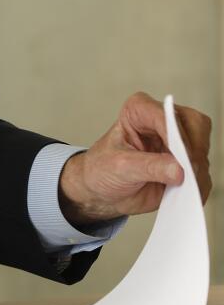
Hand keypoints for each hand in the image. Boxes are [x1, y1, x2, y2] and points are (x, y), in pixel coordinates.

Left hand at [58, 92, 211, 225]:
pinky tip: (182, 193)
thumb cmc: (102, 170)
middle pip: (195, 126)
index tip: (180, 157)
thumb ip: (149, 167)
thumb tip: (179, 170)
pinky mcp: (185, 162)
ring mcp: (177, 142)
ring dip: (195, 171)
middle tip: (185, 174)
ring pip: (202, 149)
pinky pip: (203, 171)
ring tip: (178, 187)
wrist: (102, 191)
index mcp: (139, 111)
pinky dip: (197, 184)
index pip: (166, 115)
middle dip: (192, 152)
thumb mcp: (119, 167)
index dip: (176, 135)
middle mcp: (162, 121)